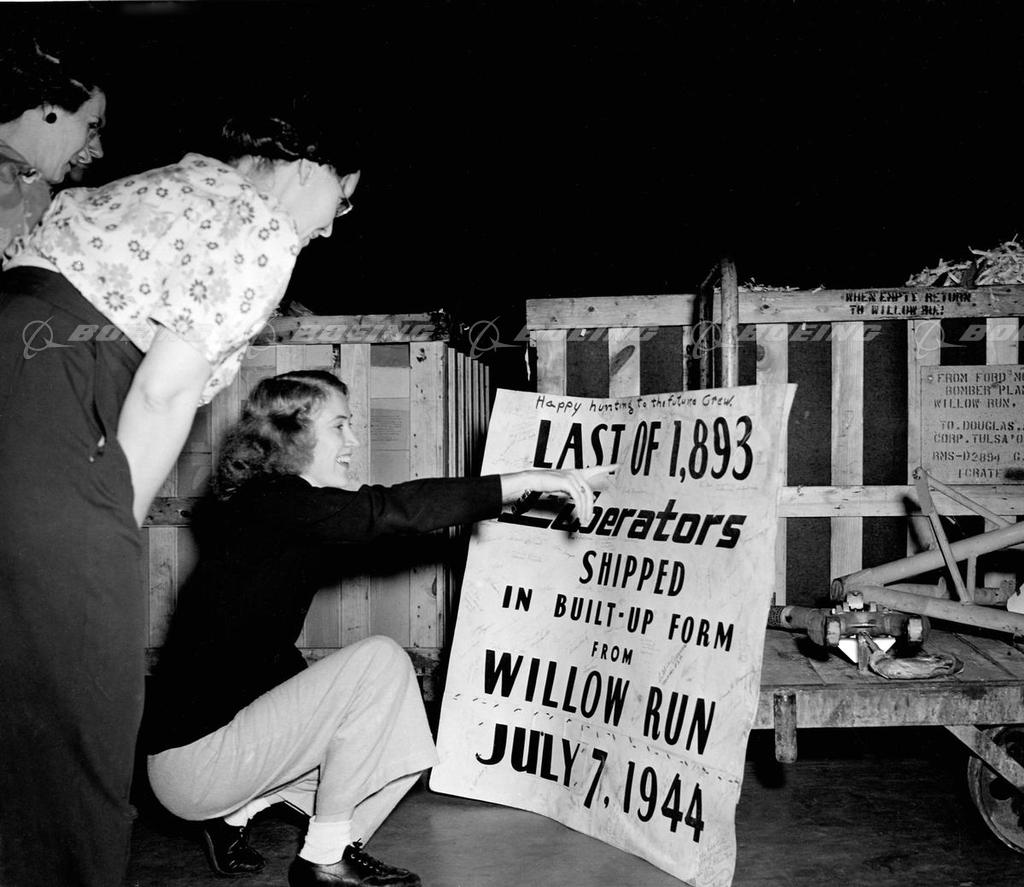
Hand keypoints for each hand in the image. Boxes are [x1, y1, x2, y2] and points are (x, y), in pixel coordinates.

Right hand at [500, 465, 616, 525]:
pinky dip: (580, 508)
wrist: (533, 480)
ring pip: (585, 497)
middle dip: (591, 508)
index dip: (608, 467)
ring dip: (585, 511)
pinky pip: (578, 498)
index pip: (596, 469)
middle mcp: (577, 473)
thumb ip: (574, 490)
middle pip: (589, 492)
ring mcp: (572, 476)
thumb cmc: (546, 483)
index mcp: (577, 472)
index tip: (619, 465)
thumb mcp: (563, 487)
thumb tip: (584, 498)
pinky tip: (579, 516)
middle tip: (589, 520)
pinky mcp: (568, 482)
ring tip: (584, 521)